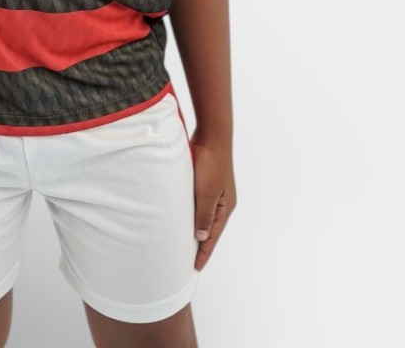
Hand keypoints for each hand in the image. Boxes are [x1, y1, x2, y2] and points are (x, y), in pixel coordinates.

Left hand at [190, 136, 235, 270]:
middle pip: (209, 228)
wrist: (211, 136)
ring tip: (182, 243)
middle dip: (200, 244)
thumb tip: (201, 236)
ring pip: (202, 216)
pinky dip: (190, 213)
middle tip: (188, 260)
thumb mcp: (206, 192)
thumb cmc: (211, 163)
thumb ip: (203, 215)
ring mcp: (213, 192)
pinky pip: (196, 203)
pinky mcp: (204, 181)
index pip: (213, 236)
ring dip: (194, 228)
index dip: (204, 252)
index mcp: (225, 207)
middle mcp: (221, 202)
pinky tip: (180, 216)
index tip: (196, 268)